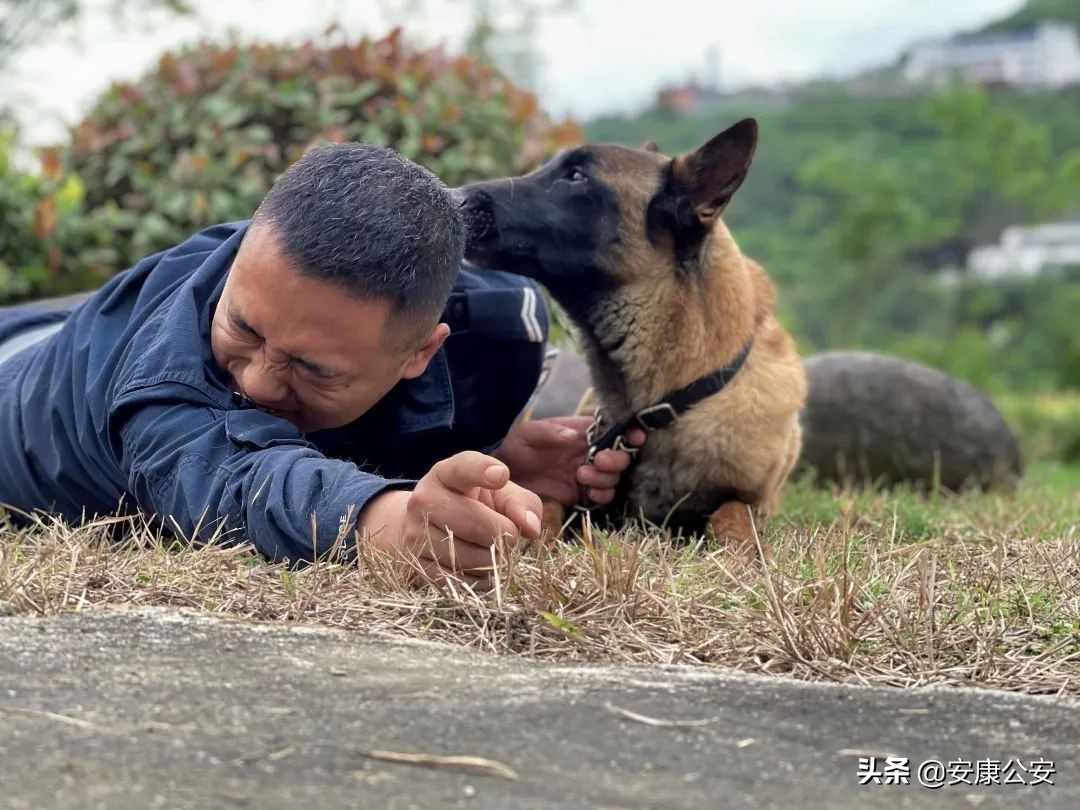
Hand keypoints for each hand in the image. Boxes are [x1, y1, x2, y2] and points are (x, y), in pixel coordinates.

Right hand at [359, 451, 541, 584]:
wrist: (425, 530)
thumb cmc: (472, 505)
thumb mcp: (497, 494)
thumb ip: (520, 502)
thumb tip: (531, 527)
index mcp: (445, 474)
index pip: (462, 468)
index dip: (482, 471)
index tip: (501, 475)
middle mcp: (423, 500)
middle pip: (475, 522)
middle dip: (504, 533)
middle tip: (511, 535)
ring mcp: (416, 535)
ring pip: (470, 557)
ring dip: (493, 560)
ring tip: (493, 550)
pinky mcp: (417, 567)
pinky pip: (460, 581)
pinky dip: (479, 579)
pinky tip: (479, 567)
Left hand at [493, 416, 644, 506]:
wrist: (503, 477)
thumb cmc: (515, 448)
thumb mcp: (527, 434)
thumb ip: (550, 432)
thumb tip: (574, 435)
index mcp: (582, 432)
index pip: (613, 429)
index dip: (628, 432)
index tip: (635, 437)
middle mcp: (590, 452)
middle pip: (621, 456)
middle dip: (616, 459)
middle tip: (597, 461)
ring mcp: (588, 474)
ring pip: (614, 477)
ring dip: (605, 478)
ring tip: (581, 475)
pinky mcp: (581, 494)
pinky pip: (602, 497)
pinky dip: (601, 495)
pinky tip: (587, 492)